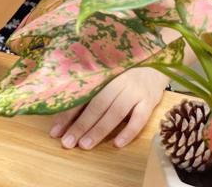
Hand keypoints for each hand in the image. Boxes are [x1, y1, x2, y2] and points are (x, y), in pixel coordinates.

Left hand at [49, 67, 168, 149]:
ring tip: (85, 145)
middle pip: (97, 104)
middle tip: (67, 142)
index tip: (55, 132)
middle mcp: (118, 81)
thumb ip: (90, 94)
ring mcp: (135, 90)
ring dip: (100, 129)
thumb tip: (63, 119)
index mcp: (104, 74)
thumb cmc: (125, 74)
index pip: (83, 96)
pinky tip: (118, 144)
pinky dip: (129, 131)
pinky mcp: (150, 100)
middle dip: (80, 124)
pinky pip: (140, 118)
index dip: (68, 113)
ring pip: (115, 111)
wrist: (156, 64)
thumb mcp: (107, 78)